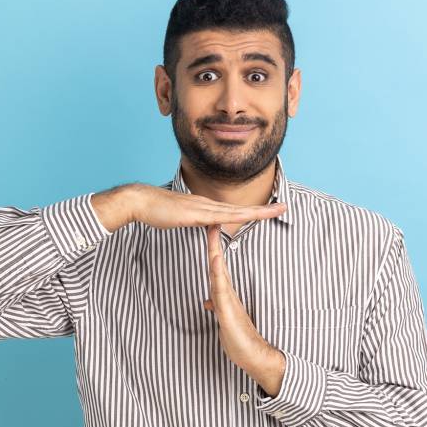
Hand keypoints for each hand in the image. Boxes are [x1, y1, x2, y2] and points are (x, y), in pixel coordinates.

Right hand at [92, 183, 286, 231]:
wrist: (141, 201)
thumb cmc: (157, 211)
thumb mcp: (181, 218)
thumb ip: (195, 220)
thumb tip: (205, 224)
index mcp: (206, 207)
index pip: (235, 210)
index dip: (254, 210)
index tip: (271, 209)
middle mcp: (208, 205)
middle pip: (242, 209)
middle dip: (265, 209)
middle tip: (286, 207)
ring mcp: (203, 208)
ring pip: (236, 212)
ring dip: (258, 212)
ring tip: (276, 210)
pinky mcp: (195, 214)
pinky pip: (220, 217)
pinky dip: (236, 217)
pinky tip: (248, 217)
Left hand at [203, 223, 285, 396]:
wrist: (256, 356)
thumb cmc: (239, 340)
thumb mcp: (223, 321)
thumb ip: (217, 308)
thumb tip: (208, 301)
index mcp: (224, 295)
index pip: (216, 267)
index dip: (212, 248)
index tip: (210, 230)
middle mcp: (227, 294)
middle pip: (217, 263)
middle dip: (214, 242)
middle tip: (212, 219)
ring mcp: (229, 301)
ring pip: (219, 272)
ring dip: (215, 251)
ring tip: (212, 231)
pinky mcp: (229, 312)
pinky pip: (221, 290)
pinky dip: (217, 274)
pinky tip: (215, 261)